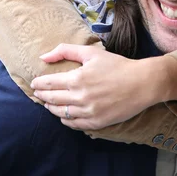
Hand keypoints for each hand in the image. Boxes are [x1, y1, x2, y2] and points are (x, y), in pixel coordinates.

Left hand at [31, 44, 154, 129]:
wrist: (142, 83)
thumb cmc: (117, 65)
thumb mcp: (91, 53)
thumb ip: (65, 51)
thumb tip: (43, 57)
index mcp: (77, 78)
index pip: (49, 83)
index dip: (39, 84)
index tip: (34, 83)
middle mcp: (80, 97)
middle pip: (52, 99)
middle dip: (42, 95)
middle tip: (37, 93)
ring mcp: (88, 112)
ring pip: (60, 113)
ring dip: (51, 108)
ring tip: (47, 104)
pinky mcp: (96, 122)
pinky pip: (74, 124)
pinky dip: (65, 120)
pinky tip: (63, 115)